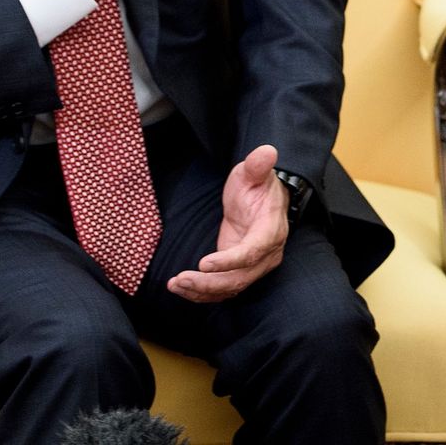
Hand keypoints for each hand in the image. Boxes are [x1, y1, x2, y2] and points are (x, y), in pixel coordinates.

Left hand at [167, 144, 288, 303]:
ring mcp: (254, 265)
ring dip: (202, 291)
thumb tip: (267, 152)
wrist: (260, 199)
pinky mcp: (240, 270)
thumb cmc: (256, 185)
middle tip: (180, 279)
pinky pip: (223, 288)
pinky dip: (202, 293)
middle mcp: (267, 254)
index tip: (203, 263)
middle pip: (240, 278)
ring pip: (230, 287)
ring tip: (175, 284)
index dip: (229, 261)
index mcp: (270, 230)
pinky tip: (181, 287)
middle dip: (209, 282)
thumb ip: (258, 165)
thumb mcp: (253, 172)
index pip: (252, 252)